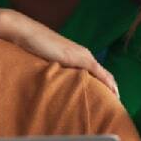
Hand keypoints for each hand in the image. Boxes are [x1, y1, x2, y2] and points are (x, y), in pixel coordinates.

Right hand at [0, 7, 118, 95]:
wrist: (24, 31)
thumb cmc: (30, 47)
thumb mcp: (43, 63)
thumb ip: (50, 72)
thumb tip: (47, 87)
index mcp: (75, 56)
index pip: (94, 73)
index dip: (102, 86)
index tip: (106, 101)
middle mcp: (82, 54)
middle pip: (103, 75)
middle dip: (110, 91)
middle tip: (114, 108)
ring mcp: (82, 55)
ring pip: (104, 75)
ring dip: (112, 89)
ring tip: (116, 106)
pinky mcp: (80, 57)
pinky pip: (100, 73)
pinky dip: (108, 84)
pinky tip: (114, 95)